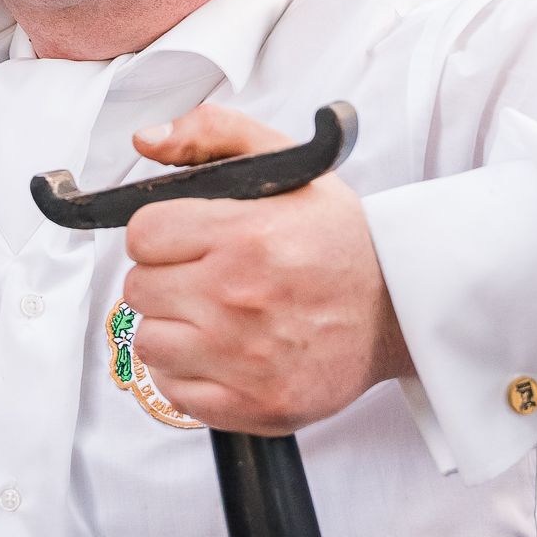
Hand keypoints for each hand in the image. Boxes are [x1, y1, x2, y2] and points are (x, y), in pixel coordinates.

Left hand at [121, 104, 410, 434]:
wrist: (397, 309)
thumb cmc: (339, 240)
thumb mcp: (288, 163)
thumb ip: (213, 133)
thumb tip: (146, 140)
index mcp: (245, 235)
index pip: (142, 234)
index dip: (161, 234)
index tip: (186, 241)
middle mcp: (239, 298)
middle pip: (139, 288)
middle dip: (167, 278)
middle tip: (206, 277)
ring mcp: (244, 358)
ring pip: (149, 341)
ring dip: (173, 328)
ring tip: (214, 316)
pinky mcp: (253, 404)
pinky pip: (174, 391)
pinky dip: (189, 374)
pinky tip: (222, 353)